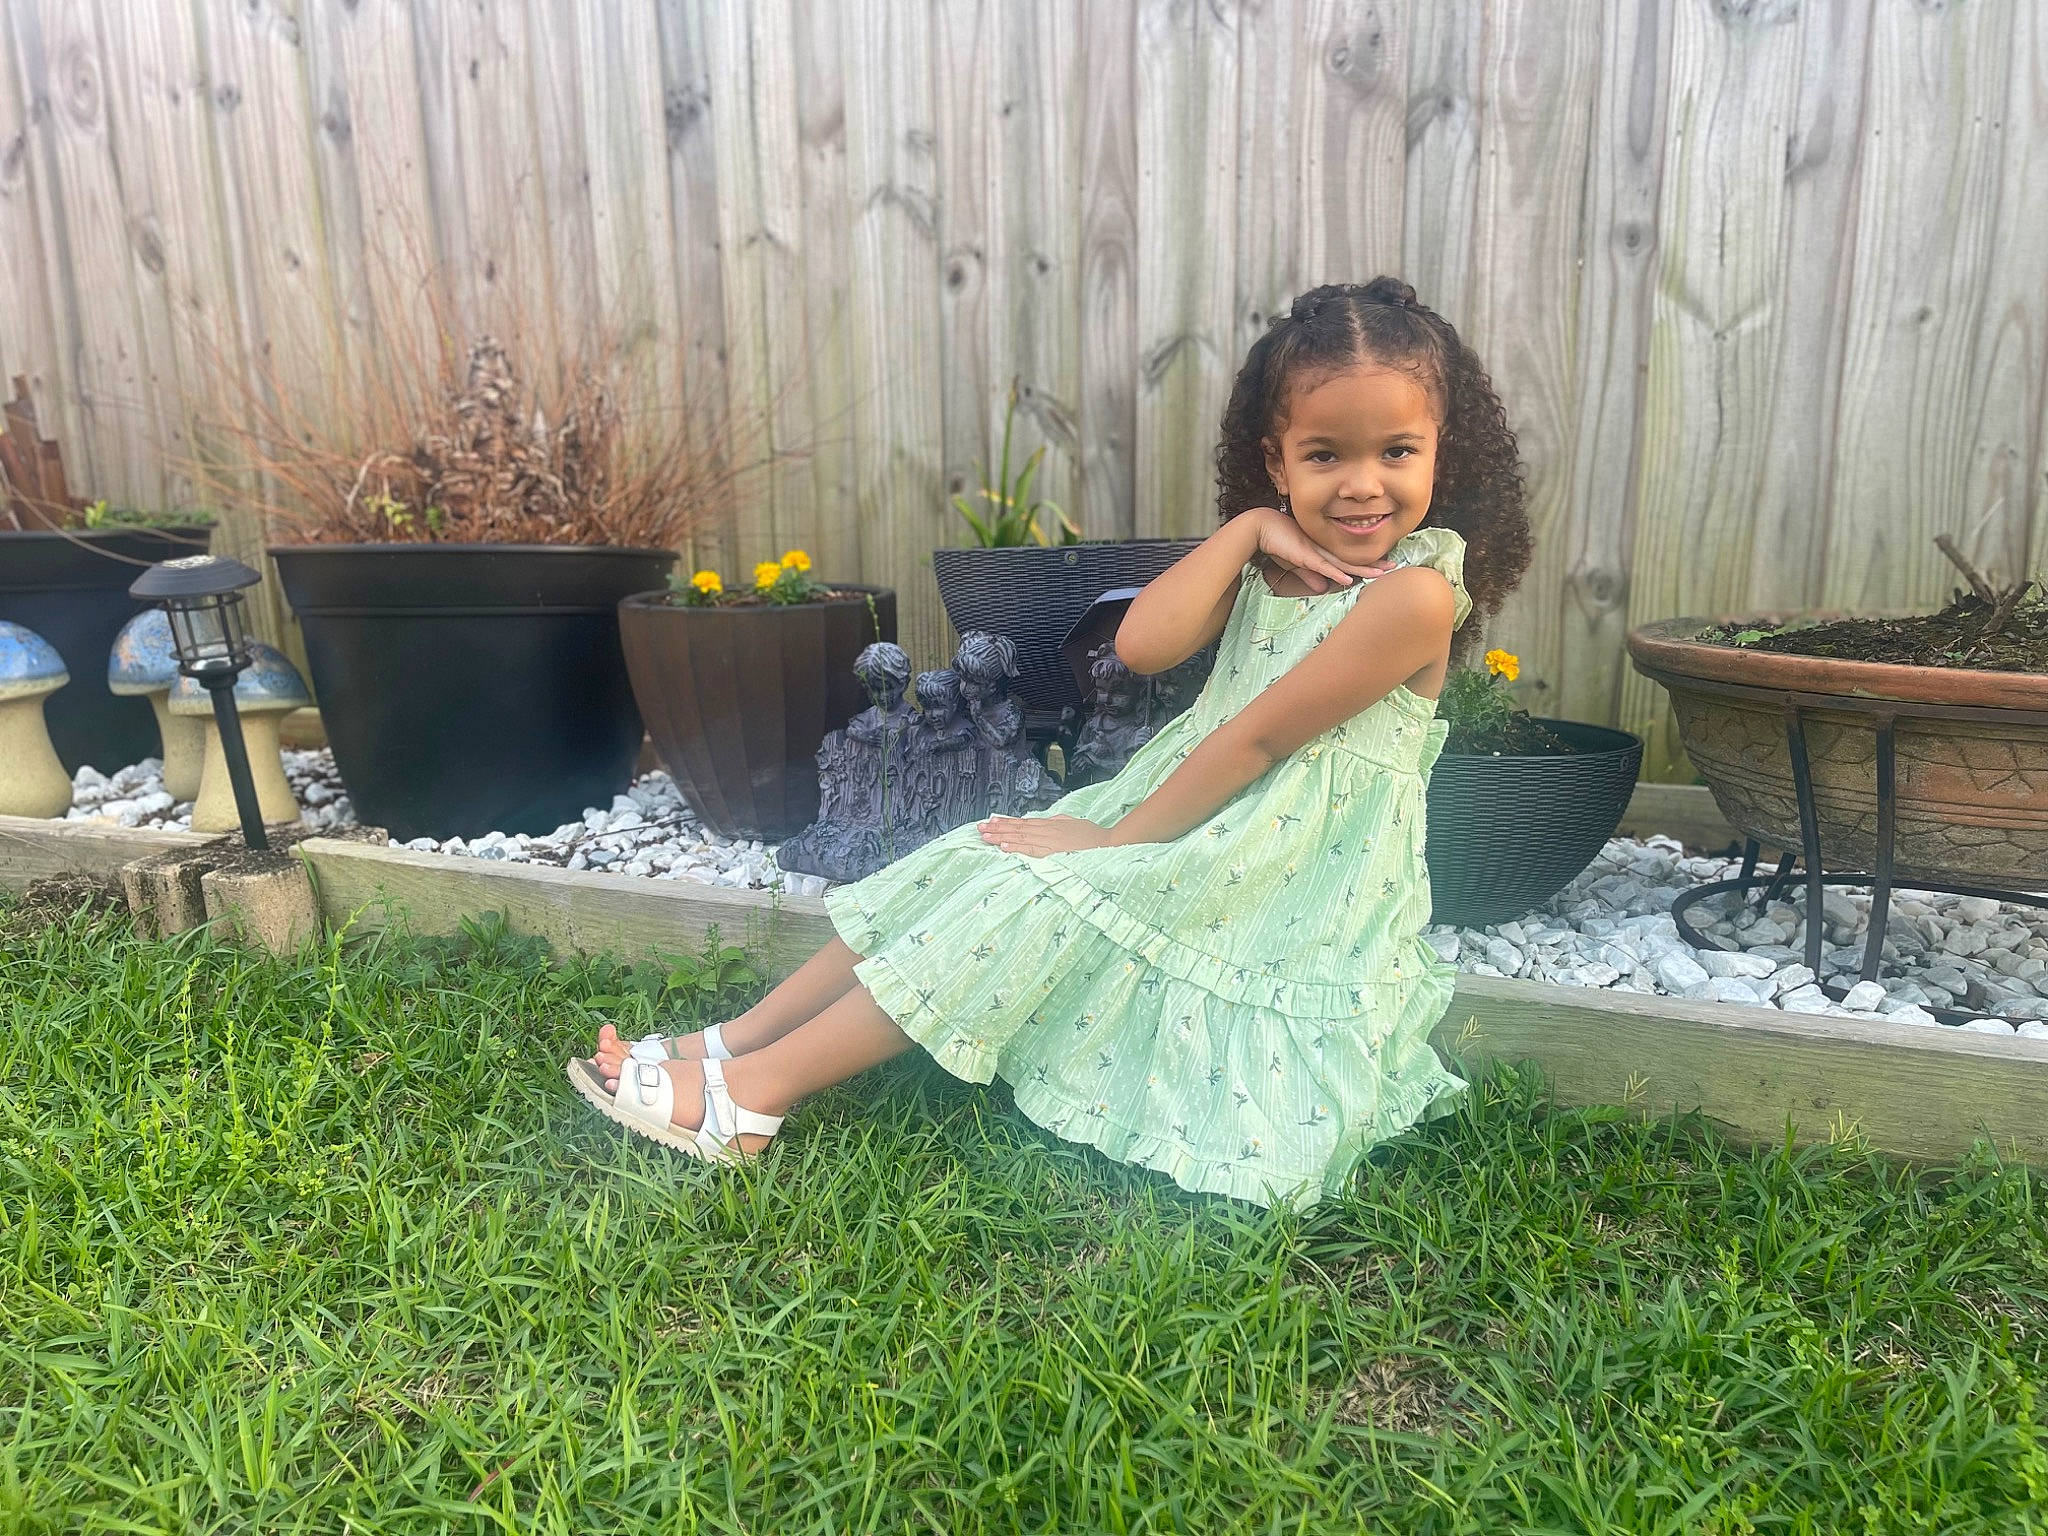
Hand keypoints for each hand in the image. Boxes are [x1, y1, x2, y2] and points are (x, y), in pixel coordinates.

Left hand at [978, 813, 1116, 855]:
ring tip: (985, 837)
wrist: (1109, 844)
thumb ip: (1057, 823)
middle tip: (979, 829)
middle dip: (998, 829)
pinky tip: (1003, 846)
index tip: (990, 821)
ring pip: (1021, 838)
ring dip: (1002, 837)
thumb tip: (1044, 822)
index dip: (1006, 822)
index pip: (1023, 822)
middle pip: (1018, 829)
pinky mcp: (1055, 853)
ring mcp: (1051, 842)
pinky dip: (1017, 847)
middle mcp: (1048, 831)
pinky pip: (1032, 850)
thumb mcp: (1073, 824)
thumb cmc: (1093, 837)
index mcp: (1051, 824)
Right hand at [1248, 506, 1391, 591]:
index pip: (1349, 559)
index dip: (1367, 564)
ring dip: (1362, 569)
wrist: (1262, 527)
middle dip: (1374, 564)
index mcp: (1324, 551)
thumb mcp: (1297, 563)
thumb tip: (1323, 588)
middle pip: (1353, 560)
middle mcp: (1324, 550)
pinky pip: (1323, 566)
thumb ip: (1310, 575)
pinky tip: (1349, 578)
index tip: (1384, 567)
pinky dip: (1336, 573)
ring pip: (1343, 563)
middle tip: (1394, 567)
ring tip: (1380, 573)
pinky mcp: (1304, 555)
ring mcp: (1315, 551)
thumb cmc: (1278, 543)